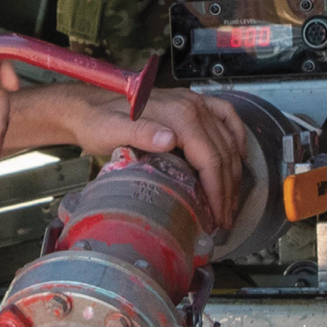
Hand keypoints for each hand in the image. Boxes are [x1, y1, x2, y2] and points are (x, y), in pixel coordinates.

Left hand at [0, 78, 247, 229]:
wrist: (87, 107)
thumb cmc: (98, 123)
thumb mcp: (113, 131)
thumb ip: (141, 133)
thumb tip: (171, 139)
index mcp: (179, 115)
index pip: (211, 158)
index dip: (218, 191)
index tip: (218, 218)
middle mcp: (193, 106)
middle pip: (223, 154)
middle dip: (227, 191)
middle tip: (223, 222)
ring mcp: (195, 104)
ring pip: (229, 141)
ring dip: (234, 174)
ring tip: (229, 204)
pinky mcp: (193, 105)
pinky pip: (227, 118)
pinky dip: (237, 139)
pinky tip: (238, 159)